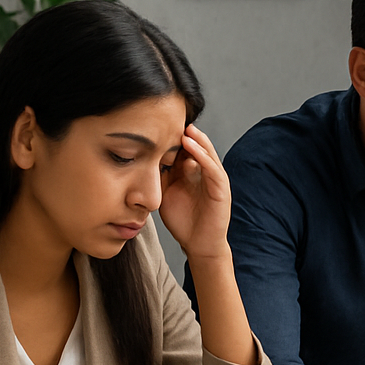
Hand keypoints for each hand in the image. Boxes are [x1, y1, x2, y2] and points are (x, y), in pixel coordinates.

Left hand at [159, 124, 232, 261]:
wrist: (198, 245)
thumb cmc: (182, 221)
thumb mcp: (164, 192)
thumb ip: (159, 176)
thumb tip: (143, 158)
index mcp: (191, 172)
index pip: (183, 149)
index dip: (171, 137)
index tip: (155, 125)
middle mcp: (204, 172)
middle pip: (196, 147)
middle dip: (185, 133)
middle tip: (171, 119)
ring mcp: (214, 180)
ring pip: (207, 153)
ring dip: (197, 140)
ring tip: (184, 128)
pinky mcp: (221, 190)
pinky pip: (213, 169)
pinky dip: (203, 156)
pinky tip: (192, 147)